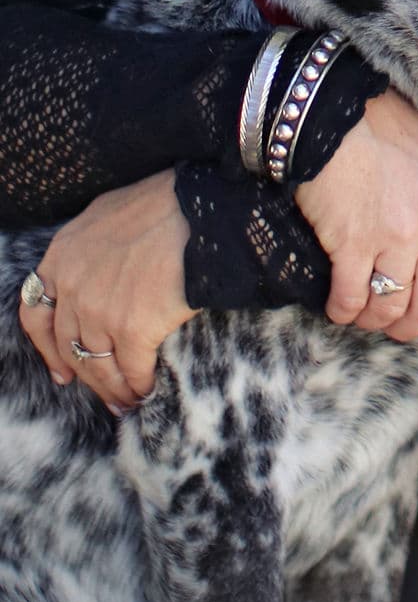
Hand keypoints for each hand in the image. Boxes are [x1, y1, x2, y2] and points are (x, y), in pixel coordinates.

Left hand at [18, 170, 193, 412]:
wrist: (199, 209)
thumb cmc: (164, 204)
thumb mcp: (107, 216)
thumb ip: (90, 248)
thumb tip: (97, 270)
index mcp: (62, 256)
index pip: (35, 313)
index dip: (47, 347)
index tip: (62, 369)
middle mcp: (72, 286)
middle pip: (68, 346)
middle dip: (87, 377)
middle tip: (105, 391)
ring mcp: (99, 310)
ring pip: (98, 365)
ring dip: (114, 387)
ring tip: (128, 398)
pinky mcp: (132, 328)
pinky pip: (132, 369)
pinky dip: (140, 384)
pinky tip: (148, 388)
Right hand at [294, 88, 417, 348]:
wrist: (335, 111)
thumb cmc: (390, 123)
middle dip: (416, 326)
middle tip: (403, 322)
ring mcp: (395, 237)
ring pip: (391, 310)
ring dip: (377, 320)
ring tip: (369, 313)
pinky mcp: (351, 243)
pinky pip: (350, 300)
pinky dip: (344, 311)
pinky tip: (340, 305)